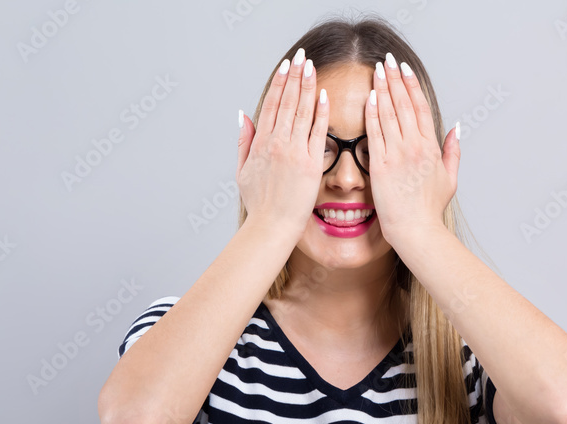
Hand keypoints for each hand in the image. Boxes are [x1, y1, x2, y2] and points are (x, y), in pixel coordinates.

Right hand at [236, 47, 328, 242]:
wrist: (272, 225)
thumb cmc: (259, 203)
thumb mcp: (242, 170)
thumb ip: (244, 140)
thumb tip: (244, 115)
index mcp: (260, 144)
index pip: (272, 105)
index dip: (280, 83)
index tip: (286, 66)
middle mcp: (276, 144)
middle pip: (287, 102)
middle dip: (295, 76)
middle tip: (302, 56)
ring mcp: (293, 152)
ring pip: (301, 111)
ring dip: (307, 86)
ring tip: (312, 66)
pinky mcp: (309, 163)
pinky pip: (317, 132)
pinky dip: (320, 112)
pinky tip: (324, 95)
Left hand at [365, 53, 459, 246]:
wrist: (416, 230)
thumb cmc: (429, 209)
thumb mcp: (450, 178)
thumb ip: (453, 151)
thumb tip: (456, 128)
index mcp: (431, 147)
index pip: (420, 107)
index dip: (412, 86)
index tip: (404, 69)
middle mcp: (416, 147)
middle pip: (404, 104)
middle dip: (395, 79)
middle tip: (387, 60)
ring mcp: (399, 155)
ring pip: (390, 114)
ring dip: (382, 89)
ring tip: (377, 70)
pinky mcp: (382, 166)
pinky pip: (376, 134)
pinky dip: (373, 114)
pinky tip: (370, 98)